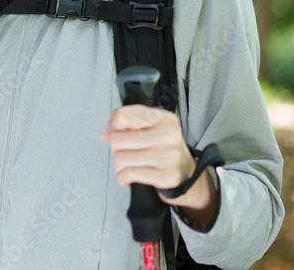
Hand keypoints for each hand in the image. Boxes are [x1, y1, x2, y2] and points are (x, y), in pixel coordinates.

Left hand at [100, 105, 216, 227]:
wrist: (187, 174)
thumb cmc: (164, 149)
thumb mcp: (151, 128)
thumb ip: (125, 122)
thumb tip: (105, 133)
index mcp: (164, 118)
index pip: (123, 116)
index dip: (114, 126)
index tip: (117, 133)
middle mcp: (168, 135)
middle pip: (117, 139)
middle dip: (116, 149)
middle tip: (127, 152)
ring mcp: (169, 157)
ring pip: (120, 158)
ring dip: (119, 165)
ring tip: (130, 165)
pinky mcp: (166, 177)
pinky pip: (128, 175)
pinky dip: (123, 178)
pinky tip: (130, 177)